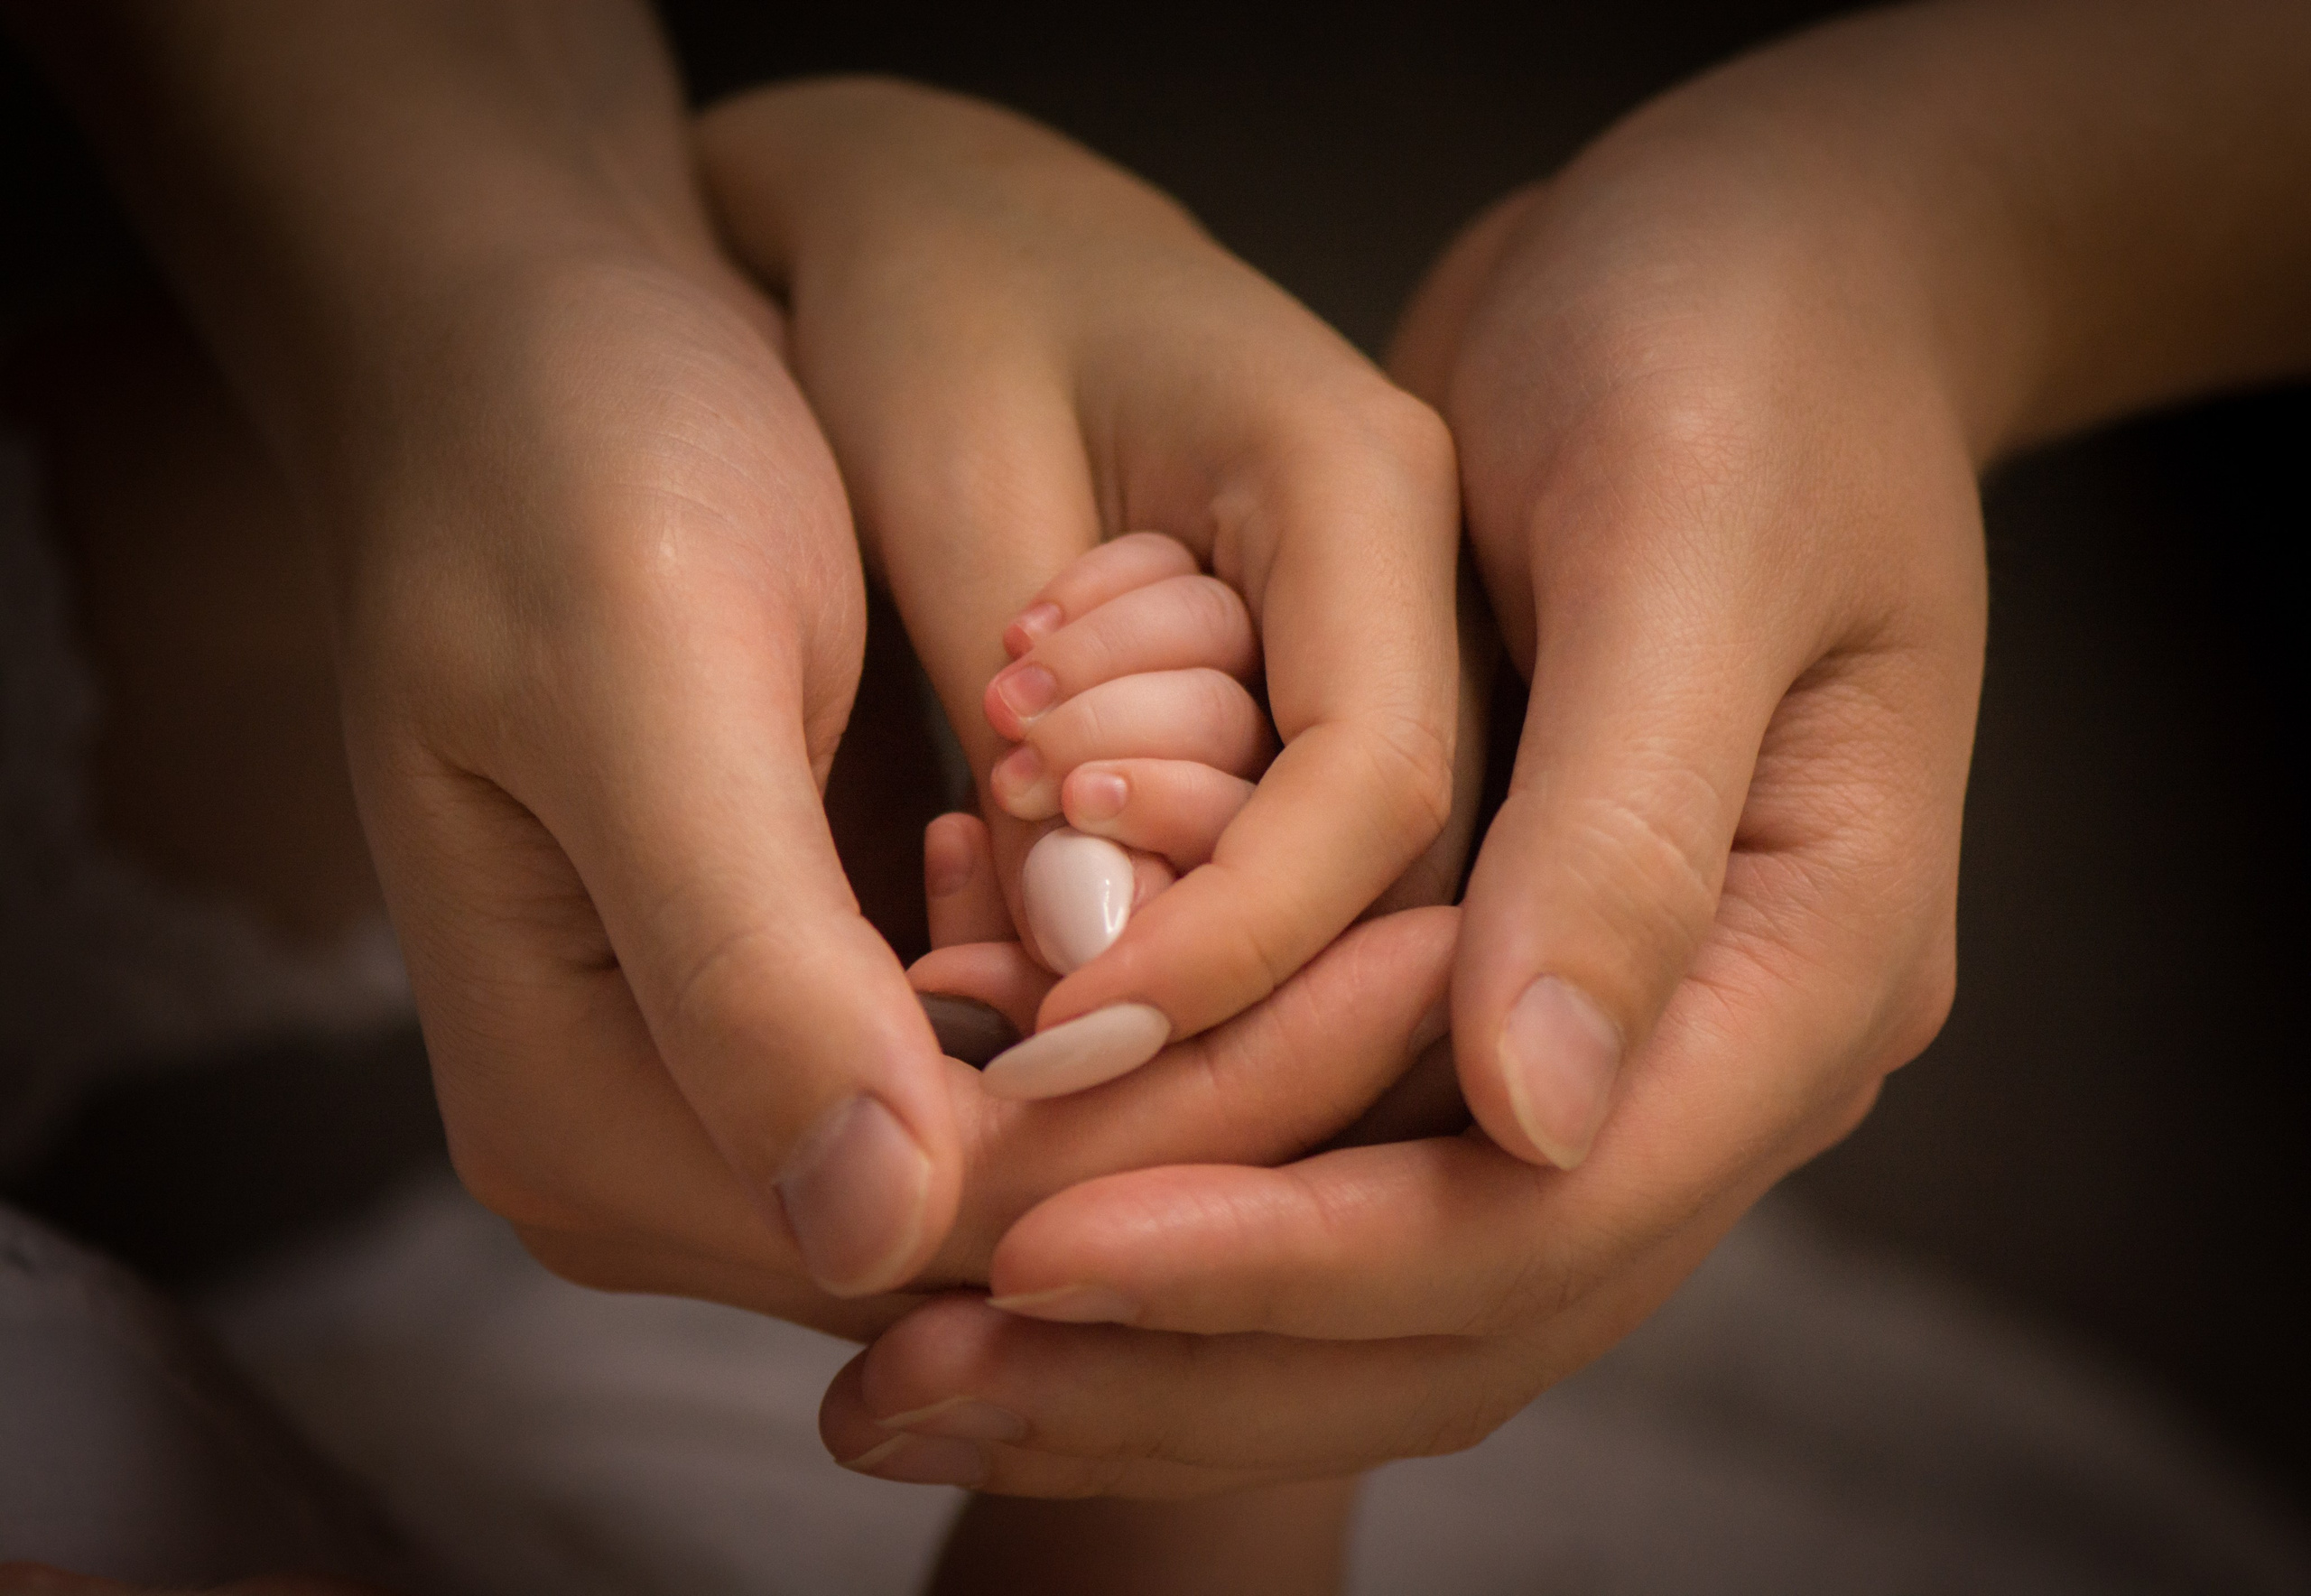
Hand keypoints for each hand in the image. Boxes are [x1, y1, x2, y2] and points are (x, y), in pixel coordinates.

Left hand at [818, 0, 2310, 1495]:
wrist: (1757, 266)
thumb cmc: (1738, 349)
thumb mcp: (1691, 540)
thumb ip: (1626, 825)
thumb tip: (1532, 1114)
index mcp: (1812, 961)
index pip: (1548, 1216)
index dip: (1297, 1263)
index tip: (1054, 1252)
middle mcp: (1705, 1040)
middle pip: (1452, 1306)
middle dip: (1187, 1356)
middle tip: (914, 1377)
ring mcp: (1605, 1018)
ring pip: (1376, 1269)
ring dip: (1150, 1328)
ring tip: (904, 1352)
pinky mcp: (1490, 967)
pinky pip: (1329, 1139)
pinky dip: (1167, 1178)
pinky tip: (992, 1173)